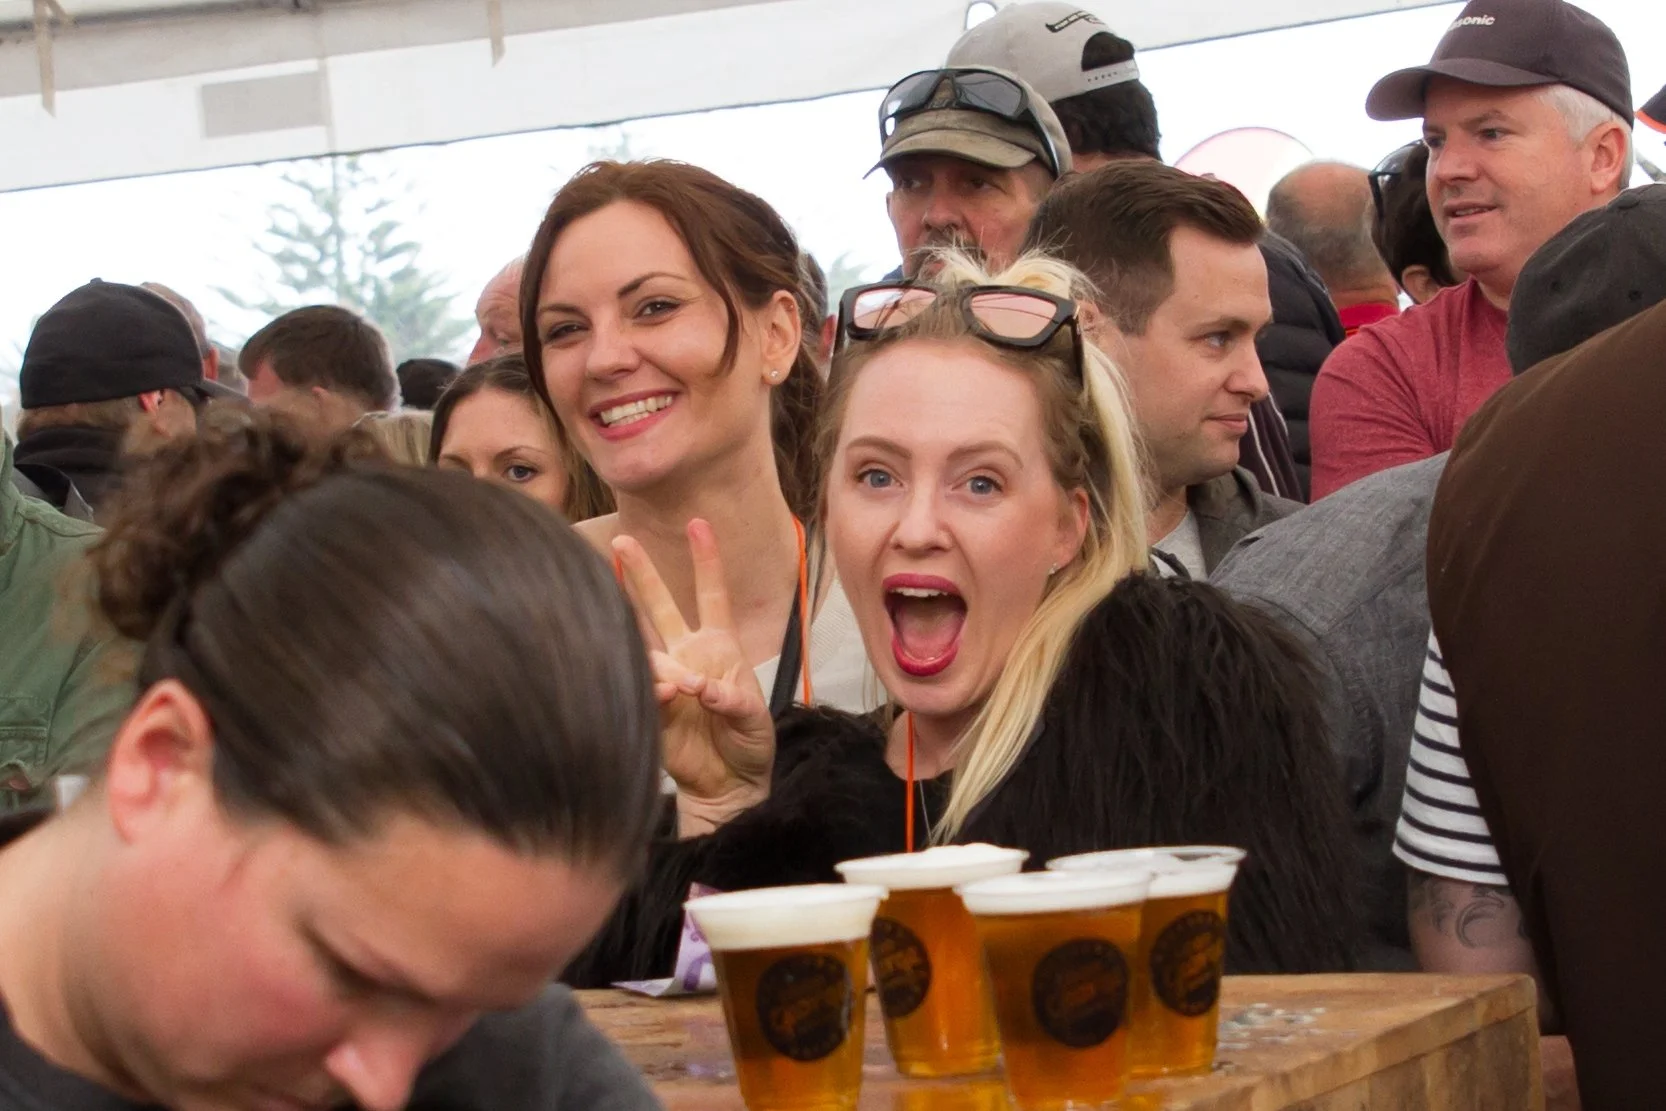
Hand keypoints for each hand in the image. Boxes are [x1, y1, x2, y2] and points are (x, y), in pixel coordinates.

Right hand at [613, 520, 774, 833]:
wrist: (731, 785)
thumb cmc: (749, 744)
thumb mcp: (754, 718)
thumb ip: (731, 699)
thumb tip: (697, 685)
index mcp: (720, 646)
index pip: (710, 594)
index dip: (705, 560)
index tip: (698, 524)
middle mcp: (688, 654)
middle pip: (661, 605)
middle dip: (642, 573)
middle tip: (622, 541)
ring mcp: (667, 678)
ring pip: (645, 646)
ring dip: (660, 662)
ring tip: (683, 690)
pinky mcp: (652, 706)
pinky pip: (644, 687)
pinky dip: (656, 691)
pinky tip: (670, 699)